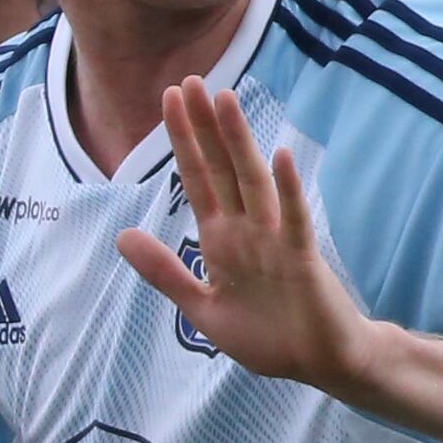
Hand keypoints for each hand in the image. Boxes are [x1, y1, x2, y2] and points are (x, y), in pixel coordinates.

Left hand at [115, 83, 376, 394]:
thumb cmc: (267, 333)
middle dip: (205, 127)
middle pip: (221, 168)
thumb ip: (165, 271)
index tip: (169, 99)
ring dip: (238, 142)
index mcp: (221, 238)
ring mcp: (275, 239)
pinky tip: (281, 157)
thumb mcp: (201, 307)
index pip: (198, 179)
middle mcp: (247, 229)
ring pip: (252, 181)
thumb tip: (123, 236)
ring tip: (225, 100)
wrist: (319, 362)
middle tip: (191, 79)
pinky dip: (289, 190)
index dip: (183, 140)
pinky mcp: (302, 259)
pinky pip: (294, 220)